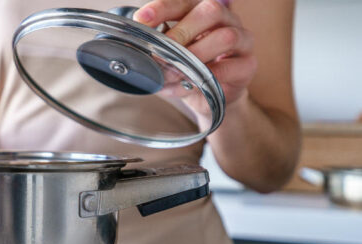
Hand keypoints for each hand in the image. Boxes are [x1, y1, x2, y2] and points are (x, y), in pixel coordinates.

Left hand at [134, 0, 255, 106]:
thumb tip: (133, 50)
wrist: (208, 96)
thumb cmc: (187, 69)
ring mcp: (241, 41)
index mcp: (201, 11)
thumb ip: (156, 48)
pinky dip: (204, 78)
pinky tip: (186, 86)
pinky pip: (229, 68)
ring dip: (194, 56)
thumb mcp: (168, 55)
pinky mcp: (248, 66)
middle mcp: (225, 20)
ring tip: (171, 73)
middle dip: (181, 31)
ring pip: (225, 37)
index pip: (183, 1)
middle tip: (159, 52)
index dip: (162, 8)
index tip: (141, 19)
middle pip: (210, 11)